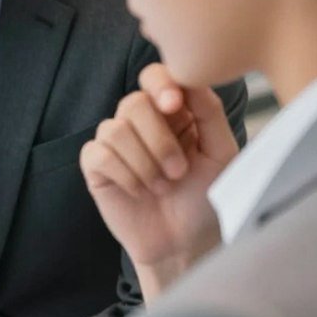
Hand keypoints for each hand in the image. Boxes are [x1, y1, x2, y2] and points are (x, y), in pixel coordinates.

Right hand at [79, 64, 237, 299]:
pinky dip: (124, 175)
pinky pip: (98, 153)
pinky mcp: (95, 165)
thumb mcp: (221, 153)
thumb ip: (209, 113)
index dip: (160, 84)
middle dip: (159, 140)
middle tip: (178, 172)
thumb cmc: (204, 198)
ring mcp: (114, 142)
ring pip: (115, 129)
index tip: (175, 105)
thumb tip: (190, 80)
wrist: (183, 241)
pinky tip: (139, 191)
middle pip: (133, 102)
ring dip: (144, 163)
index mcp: (171, 112)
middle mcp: (140, 121)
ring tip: (161, 187)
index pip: (154, 76)